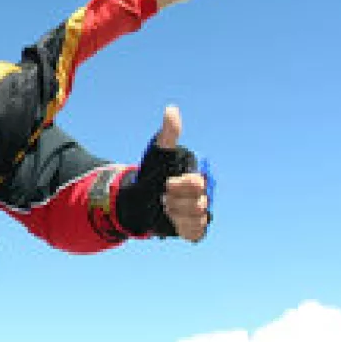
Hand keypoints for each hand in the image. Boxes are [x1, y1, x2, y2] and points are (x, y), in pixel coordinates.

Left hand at [153, 107, 210, 242]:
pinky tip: (170, 221)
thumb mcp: (158, 152)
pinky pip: (196, 232)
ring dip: (176, 215)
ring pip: (197, 219)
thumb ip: (168, 133)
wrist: (138, 198)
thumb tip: (171, 109)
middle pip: (198, 205)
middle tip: (162, 198)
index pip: (197, 184)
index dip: (178, 186)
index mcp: (197, 177)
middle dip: (175, 202)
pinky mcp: (193, 228)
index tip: (164, 184)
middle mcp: (202, 195)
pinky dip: (182, 228)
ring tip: (164, 209)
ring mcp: (199, 212)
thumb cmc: (151, 172)